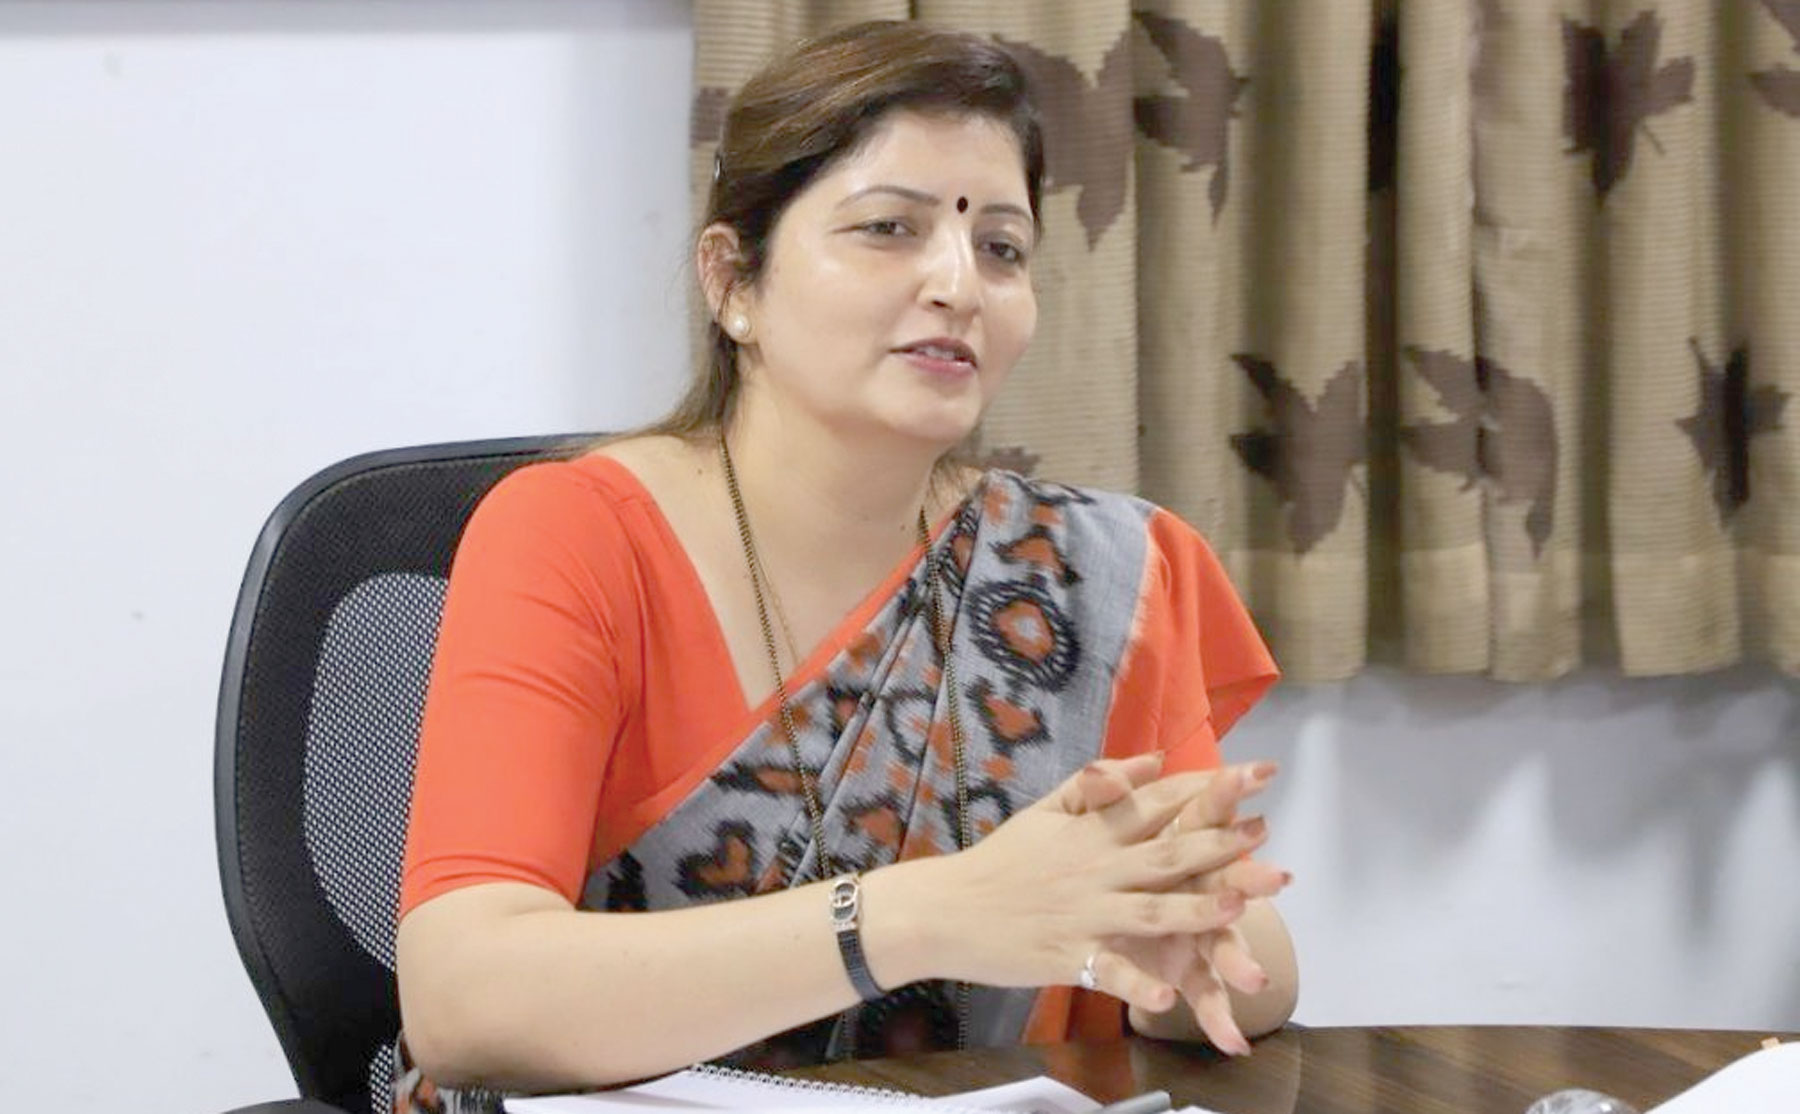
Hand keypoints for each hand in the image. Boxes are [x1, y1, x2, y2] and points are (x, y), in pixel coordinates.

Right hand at [922, 754, 1276, 1014]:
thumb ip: (1102, 785)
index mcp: (1092, 830)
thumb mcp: (1047, 809)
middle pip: (1165, 854)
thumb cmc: (1000, 860)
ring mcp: (1083, 914)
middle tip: (1266, 835)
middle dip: (1219, 844)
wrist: (945, 908)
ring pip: (1148, 911)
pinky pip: (1107, 971)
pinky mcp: (1067, 955)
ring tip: (1239, 907)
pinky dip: (1135, 983)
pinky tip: (1166, 995)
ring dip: (1195, 910)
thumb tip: (1157, 759)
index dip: (1210, 787)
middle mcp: (1094, 868)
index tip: (1257, 775)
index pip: (1159, 802)